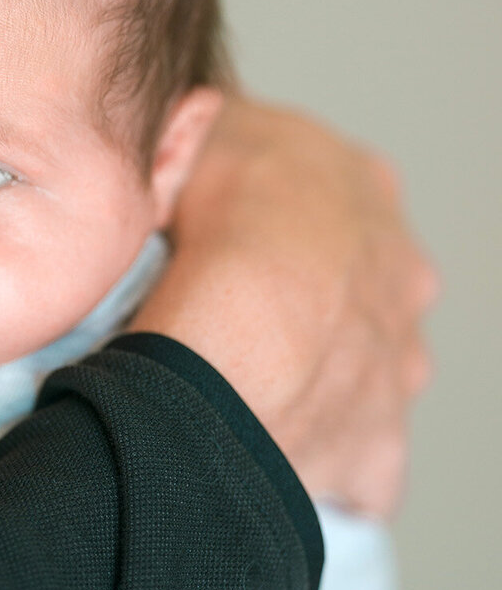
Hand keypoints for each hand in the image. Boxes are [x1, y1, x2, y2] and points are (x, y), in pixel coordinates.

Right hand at [130, 96, 437, 517]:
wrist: (243, 323)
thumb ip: (204, 134)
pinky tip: (262, 451)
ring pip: (358, 373)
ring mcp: (396, 365)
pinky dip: (313, 461)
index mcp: (364, 192)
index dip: (265, 219)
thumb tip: (189, 128)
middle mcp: (400, 279)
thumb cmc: (220, 218)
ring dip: (313, 380)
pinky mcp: (375, 446)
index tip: (217, 239)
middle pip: (354, 289)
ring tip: (237, 386)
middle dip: (307, 305)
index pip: (318, 199)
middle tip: (230, 318)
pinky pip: (349, 462)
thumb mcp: (200, 134)